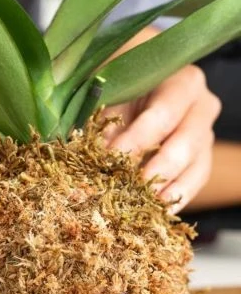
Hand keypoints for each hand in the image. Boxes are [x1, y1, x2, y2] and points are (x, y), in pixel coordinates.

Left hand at [105, 65, 220, 212]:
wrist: (131, 98)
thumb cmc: (117, 92)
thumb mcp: (108, 98)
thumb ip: (101, 122)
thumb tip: (87, 154)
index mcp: (181, 82)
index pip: (164, 112)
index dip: (138, 136)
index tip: (112, 155)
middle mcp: (201, 106)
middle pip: (185, 141)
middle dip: (157, 168)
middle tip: (132, 186)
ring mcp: (205, 135)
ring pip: (195, 166)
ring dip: (168, 188)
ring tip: (145, 204)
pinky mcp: (201, 160)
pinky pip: (195, 182)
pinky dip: (176, 198)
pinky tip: (157, 212)